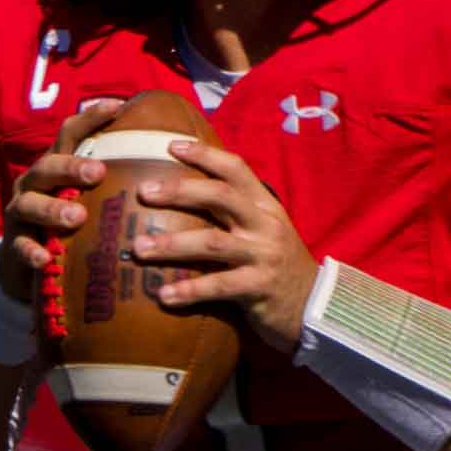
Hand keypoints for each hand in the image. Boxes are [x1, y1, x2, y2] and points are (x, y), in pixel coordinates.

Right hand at [0, 99, 122, 301]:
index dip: (91, 118)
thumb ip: (121, 173)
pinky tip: (45, 258)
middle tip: (98, 172)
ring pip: (30, 204)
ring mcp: (21, 210)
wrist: (33, 258)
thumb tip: (174, 152)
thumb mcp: (92, 191)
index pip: (71, 133)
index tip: (118, 106)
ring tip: (77, 217)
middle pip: (48, 166)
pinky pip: (20, 245)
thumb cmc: (76, 215)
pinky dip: (31, 251)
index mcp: (57, 163)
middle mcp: (36, 181)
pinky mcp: (15, 242)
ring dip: (53, 209)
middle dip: (71, 166)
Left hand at [131, 143, 319, 352]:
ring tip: (138, 249)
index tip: (170, 145)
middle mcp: (265, 224)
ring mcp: (264, 255)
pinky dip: (188, 290)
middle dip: (180, 191)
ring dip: (173, 243)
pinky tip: (162, 295)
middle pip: (221, 196)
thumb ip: (235, 213)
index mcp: (265, 206)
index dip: (205, 154)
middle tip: (143, 191)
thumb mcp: (264, 230)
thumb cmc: (277, 264)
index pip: (236, 169)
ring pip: (213, 242)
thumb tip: (183, 197)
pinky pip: (218, 286)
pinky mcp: (260, 287)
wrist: (312, 304)